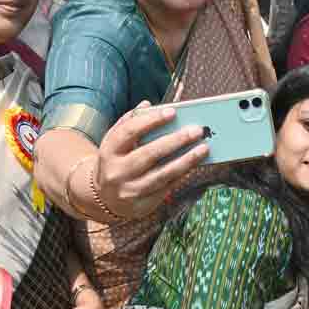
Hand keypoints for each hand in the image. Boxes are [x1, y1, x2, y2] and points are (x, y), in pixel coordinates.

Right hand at [96, 100, 207, 219]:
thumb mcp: (116, 142)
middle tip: (196, 130)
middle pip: (149, 154)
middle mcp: (117, 171)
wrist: (104, 197)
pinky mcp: (142, 203)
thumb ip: (130, 122)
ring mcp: (129, 189)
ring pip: (162, 174)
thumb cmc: (117, 161)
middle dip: (175, 141)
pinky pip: (167, 187)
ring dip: (186, 160)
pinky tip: (195, 164)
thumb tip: (148, 105)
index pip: (129, 132)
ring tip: (204, 148)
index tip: (172, 112)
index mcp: (109, 150)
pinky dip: (183, 174)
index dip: (151, 121)